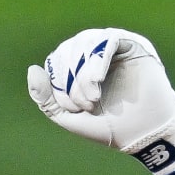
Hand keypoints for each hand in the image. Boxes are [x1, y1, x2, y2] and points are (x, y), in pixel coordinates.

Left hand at [26, 28, 174, 174]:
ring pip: (85, 44)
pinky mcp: (132, 45)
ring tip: (93, 98)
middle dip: (71, 81)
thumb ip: (46, 98)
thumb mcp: (68, 117)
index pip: (56, 60)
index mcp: (78, 69)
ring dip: (84, 74)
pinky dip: (97, 60)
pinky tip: (98, 81)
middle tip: (87, 105)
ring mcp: (113, 48)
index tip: (73, 108)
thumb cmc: (108, 127)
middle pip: (68, 50)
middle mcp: (94, 54)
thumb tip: (32, 70)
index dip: (58, 81)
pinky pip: (108, 40)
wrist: (142, 134)